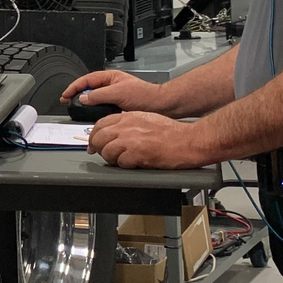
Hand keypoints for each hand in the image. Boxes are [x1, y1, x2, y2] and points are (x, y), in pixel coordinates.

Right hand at [61, 67, 168, 112]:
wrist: (159, 106)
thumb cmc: (144, 95)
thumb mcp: (118, 93)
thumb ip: (98, 95)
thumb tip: (83, 98)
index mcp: (110, 77)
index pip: (86, 80)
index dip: (74, 87)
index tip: (65, 95)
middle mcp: (110, 85)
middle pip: (88, 89)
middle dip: (77, 95)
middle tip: (68, 103)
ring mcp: (113, 96)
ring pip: (94, 99)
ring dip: (86, 105)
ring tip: (78, 110)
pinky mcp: (116, 106)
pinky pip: (101, 108)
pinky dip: (94, 111)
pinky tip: (92, 115)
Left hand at [88, 112, 207, 168]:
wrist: (188, 140)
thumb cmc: (172, 132)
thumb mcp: (146, 119)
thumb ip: (128, 124)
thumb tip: (114, 133)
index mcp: (128, 116)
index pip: (100, 124)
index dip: (94, 136)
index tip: (94, 143)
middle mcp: (127, 126)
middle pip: (98, 137)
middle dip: (98, 148)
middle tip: (104, 155)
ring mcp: (131, 139)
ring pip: (106, 151)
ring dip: (111, 159)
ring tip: (122, 161)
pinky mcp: (137, 153)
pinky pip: (120, 162)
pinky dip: (124, 165)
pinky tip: (133, 163)